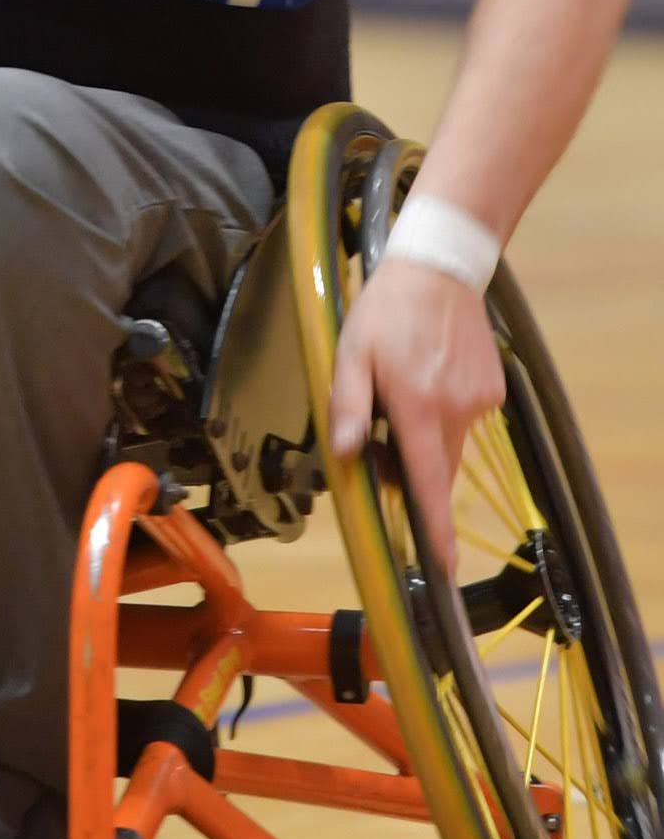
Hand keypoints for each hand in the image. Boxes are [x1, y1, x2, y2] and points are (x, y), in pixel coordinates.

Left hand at [328, 259, 505, 570]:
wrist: (439, 269)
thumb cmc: (386, 310)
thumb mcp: (351, 352)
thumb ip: (348, 405)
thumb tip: (345, 452)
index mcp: (418, 407)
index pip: (428, 482)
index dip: (436, 529)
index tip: (446, 569)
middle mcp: (455, 410)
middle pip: (437, 467)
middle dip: (413, 469)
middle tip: (382, 436)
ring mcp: (480, 401)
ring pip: (451, 444)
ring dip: (427, 436)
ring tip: (405, 390)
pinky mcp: (493, 390)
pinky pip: (464, 418)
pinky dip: (445, 412)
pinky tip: (430, 374)